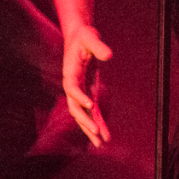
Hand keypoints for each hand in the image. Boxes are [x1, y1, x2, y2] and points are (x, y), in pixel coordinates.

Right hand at [61, 24, 112, 146]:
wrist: (79, 37)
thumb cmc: (84, 36)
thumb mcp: (90, 37)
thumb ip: (98, 46)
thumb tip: (108, 55)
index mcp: (70, 71)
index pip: (71, 87)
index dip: (79, 96)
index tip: (90, 104)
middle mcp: (72, 84)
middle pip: (74, 106)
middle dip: (84, 119)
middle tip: (95, 131)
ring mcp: (79, 90)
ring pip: (81, 113)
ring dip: (90, 127)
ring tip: (100, 142)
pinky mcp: (87, 92)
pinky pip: (91, 111)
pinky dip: (97, 121)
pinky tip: (104, 134)